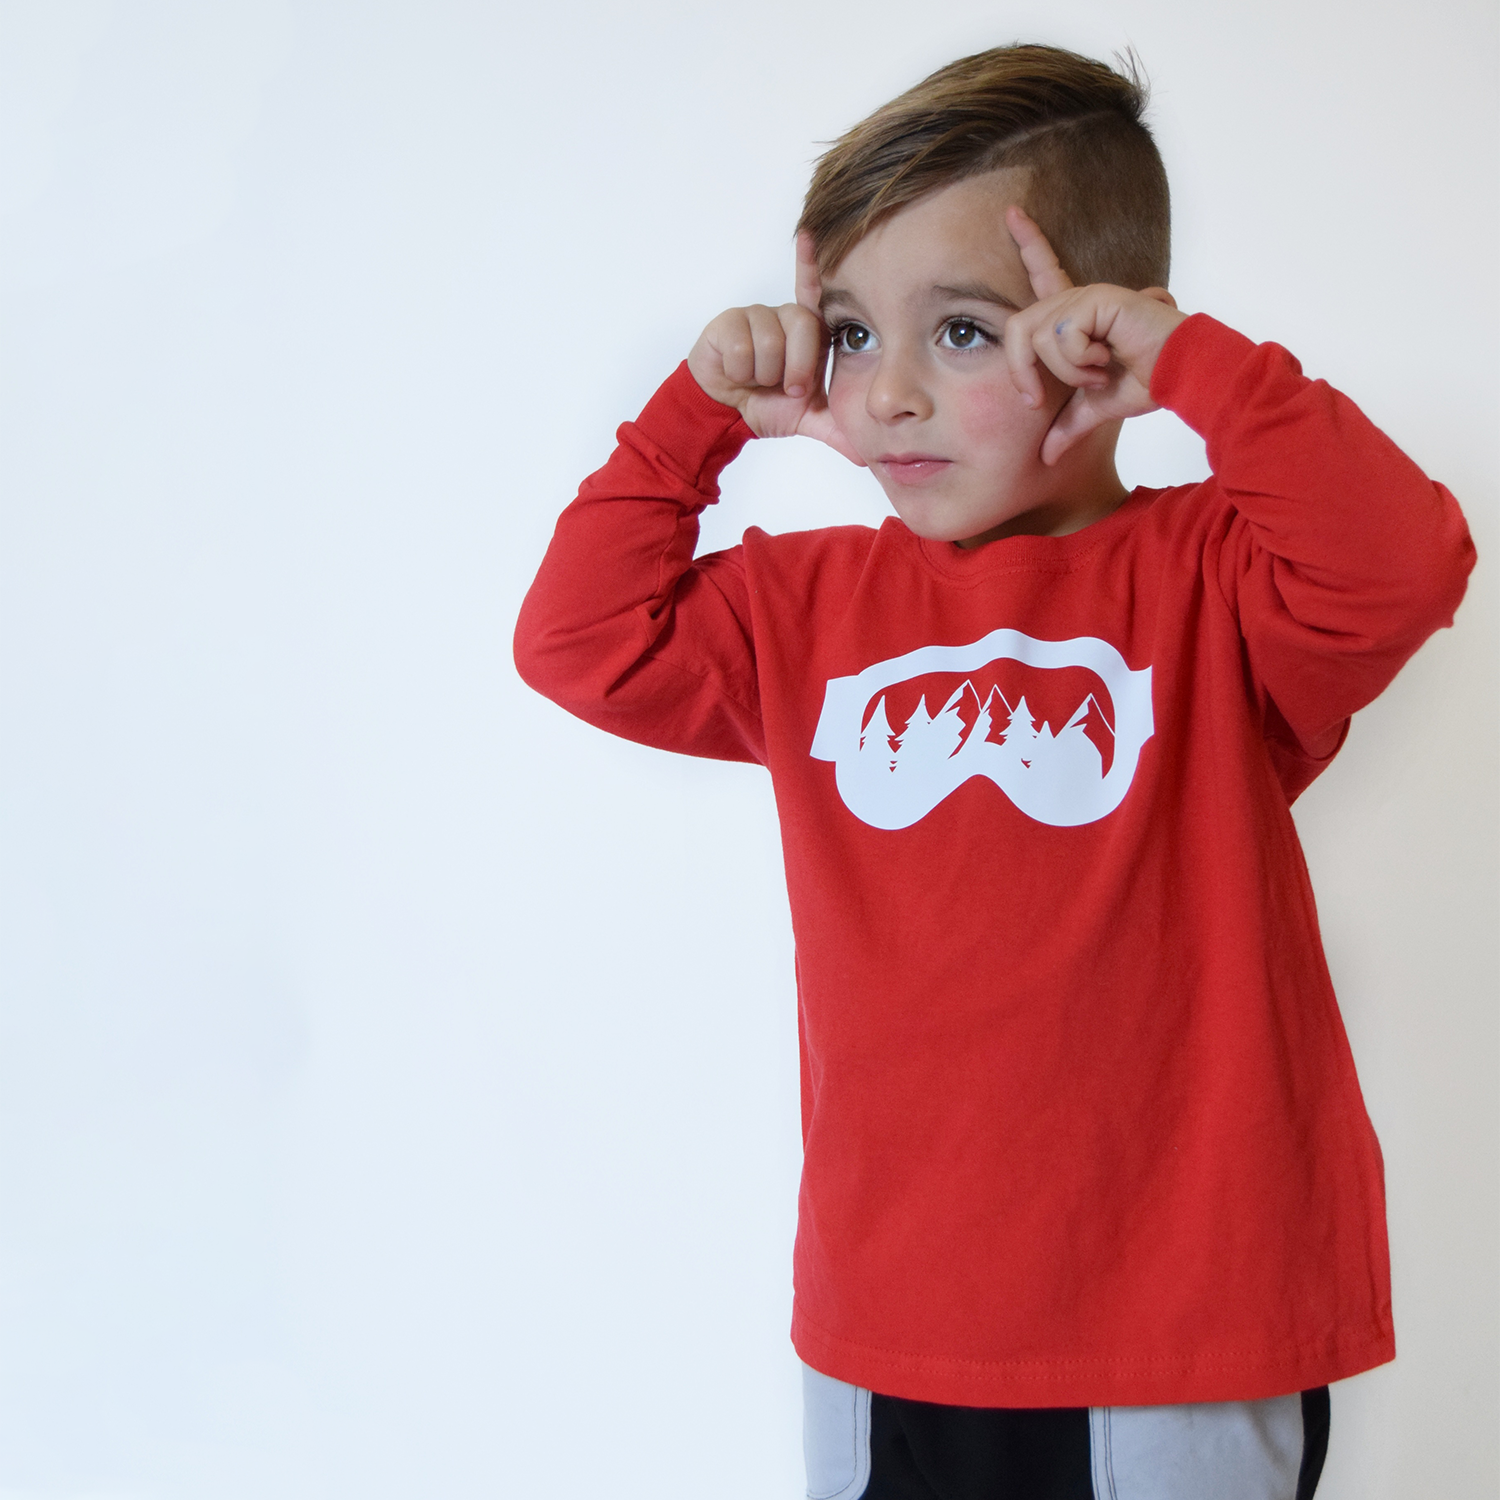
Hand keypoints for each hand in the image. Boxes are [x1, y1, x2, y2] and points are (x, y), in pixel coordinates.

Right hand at [686, 235, 862, 463]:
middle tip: (783, 387)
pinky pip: (744, 346)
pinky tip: (736, 372)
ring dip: (765, 374)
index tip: (812, 233)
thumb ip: (839, 430)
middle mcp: (784, 317)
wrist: (724, 414)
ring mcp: (754, 316)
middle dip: (794, 370)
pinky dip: (742, 370)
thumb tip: (869, 454)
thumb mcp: (808, 419)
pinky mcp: (727, 323)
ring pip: (772, 340)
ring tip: (757, 380)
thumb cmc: (766, 405)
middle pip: (803, 326)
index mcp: (807, 332)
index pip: (816, 291)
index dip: (814, 262)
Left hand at [1002, 206, 1186, 466]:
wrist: (1183, 376)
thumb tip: (1045, 458)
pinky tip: (1107, 359)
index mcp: (1076, 317)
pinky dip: (1079, 361)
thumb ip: (1067, 426)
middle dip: (1022, 371)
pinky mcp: (1100, 299)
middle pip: (1018, 328)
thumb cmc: (1149, 382)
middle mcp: (1077, 299)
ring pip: (1039, 337)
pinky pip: (1063, 336)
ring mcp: (1087, 296)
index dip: (1029, 244)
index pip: (1044, 275)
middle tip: (1039, 400)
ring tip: (1098, 372)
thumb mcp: (1096, 408)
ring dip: (1065, 370)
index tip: (1011, 212)